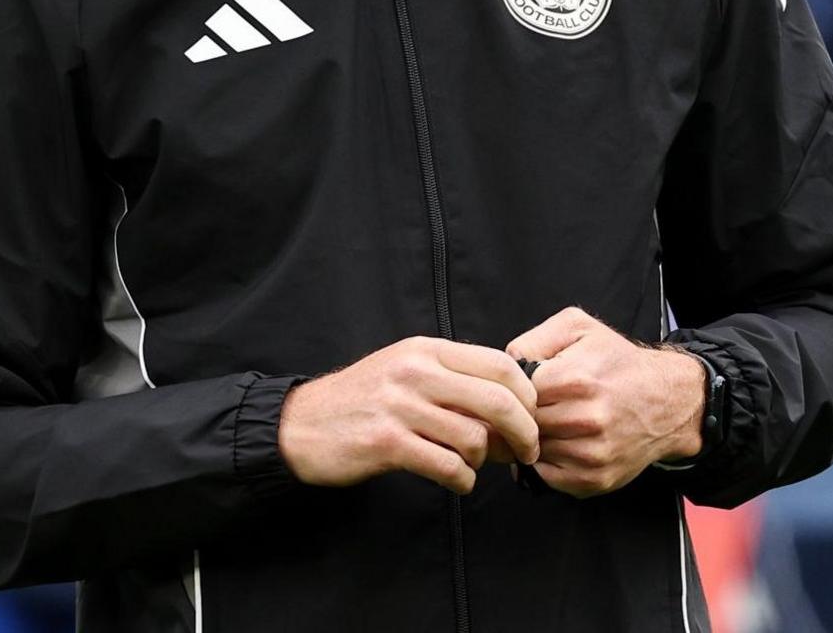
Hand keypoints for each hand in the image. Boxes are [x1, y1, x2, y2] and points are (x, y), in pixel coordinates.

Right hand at [277, 336, 540, 494]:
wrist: (299, 425)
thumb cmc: (363, 400)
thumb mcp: (406, 370)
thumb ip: (453, 378)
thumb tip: (512, 403)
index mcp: (427, 350)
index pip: (500, 363)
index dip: (527, 394)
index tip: (533, 416)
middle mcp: (416, 372)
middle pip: (498, 400)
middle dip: (524, 431)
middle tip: (528, 451)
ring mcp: (400, 407)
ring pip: (474, 437)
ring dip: (485, 460)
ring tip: (475, 465)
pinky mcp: (386, 443)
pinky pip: (447, 465)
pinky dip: (462, 479)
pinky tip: (458, 480)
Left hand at [508, 306, 706, 497]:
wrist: (667, 400)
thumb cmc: (619, 363)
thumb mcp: (579, 329)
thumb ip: (535, 338)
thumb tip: (507, 365)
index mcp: (576, 379)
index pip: (517, 395)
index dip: (519, 391)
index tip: (532, 389)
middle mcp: (586, 419)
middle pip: (524, 426)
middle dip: (528, 416)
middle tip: (543, 407)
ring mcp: (591, 454)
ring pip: (534, 453)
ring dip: (537, 441)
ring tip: (556, 423)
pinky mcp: (595, 480)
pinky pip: (548, 478)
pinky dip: (549, 464)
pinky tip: (565, 444)